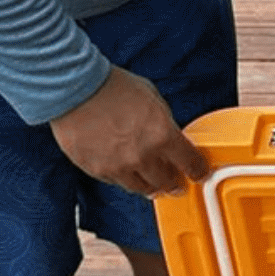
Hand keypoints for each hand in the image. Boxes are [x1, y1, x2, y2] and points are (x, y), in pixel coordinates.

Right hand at [51, 66, 208, 197]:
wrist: (75, 89)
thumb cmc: (111, 88)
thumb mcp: (152, 98)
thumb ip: (163, 122)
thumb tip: (168, 136)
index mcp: (162, 135)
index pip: (190, 162)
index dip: (198, 170)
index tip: (199, 172)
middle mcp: (143, 156)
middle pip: (166, 182)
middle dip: (174, 183)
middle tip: (176, 184)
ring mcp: (119, 167)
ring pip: (141, 188)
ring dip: (150, 187)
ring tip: (154, 186)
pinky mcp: (97, 171)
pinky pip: (116, 182)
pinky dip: (124, 178)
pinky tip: (126, 173)